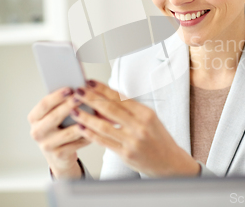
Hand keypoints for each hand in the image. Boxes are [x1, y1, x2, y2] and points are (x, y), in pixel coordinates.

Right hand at [27, 87, 90, 178]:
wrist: (59, 154)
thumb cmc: (60, 128)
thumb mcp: (57, 115)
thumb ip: (63, 102)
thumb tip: (80, 88)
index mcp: (35, 117)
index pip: (44, 104)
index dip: (57, 96)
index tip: (70, 88)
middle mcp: (37, 131)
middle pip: (54, 117)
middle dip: (69, 105)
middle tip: (82, 97)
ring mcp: (46, 145)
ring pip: (68, 132)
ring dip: (82, 122)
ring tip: (94, 113)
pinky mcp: (58, 154)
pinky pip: (77, 143)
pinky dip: (87, 135)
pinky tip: (96, 128)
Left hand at [70, 80, 199, 177]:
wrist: (170, 163)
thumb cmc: (158, 139)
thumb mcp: (150, 119)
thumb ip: (130, 110)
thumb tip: (107, 98)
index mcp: (146, 113)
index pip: (120, 97)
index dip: (103, 89)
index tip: (89, 82)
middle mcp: (140, 126)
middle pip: (110, 109)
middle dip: (91, 98)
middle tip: (77, 91)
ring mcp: (132, 141)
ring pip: (104, 126)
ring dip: (86, 116)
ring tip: (74, 109)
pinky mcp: (126, 155)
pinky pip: (104, 142)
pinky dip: (90, 134)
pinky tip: (80, 127)